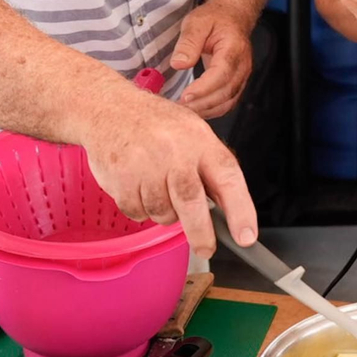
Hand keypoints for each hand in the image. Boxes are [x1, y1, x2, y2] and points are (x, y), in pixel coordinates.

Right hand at [84, 81, 256, 258]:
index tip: (246, 237)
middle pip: (191, 202)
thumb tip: (228, 212)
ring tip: (158, 187)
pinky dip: (140, 210)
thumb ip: (211, 169)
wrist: (110, 108)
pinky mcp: (120, 179)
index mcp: (200, 140)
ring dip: (164, 213)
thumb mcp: (193, 133)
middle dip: (200, 232)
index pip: (227, 178)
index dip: (240, 210)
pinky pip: (138, 213)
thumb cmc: (158, 125)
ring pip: (163, 214)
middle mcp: (174, 152)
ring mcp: (145, 166)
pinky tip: (138, 186)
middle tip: (205, 247)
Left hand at [170, 0, 252, 118]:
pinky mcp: (237, 83)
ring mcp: (242, 76)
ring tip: (184, 111)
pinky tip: (196, 110)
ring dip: (206, 110)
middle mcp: (242, 65)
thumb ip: (188, 43)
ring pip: (227, 102)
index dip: (203, 89)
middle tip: (178, 107)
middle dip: (201, 104)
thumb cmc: (215, 18)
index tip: (184, 97)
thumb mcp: (196, 22)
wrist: (232, 17)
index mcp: (233, 48)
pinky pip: (227, 103)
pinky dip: (212, 110)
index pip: (221, 74)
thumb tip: (178, 64)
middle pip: (225, 92)